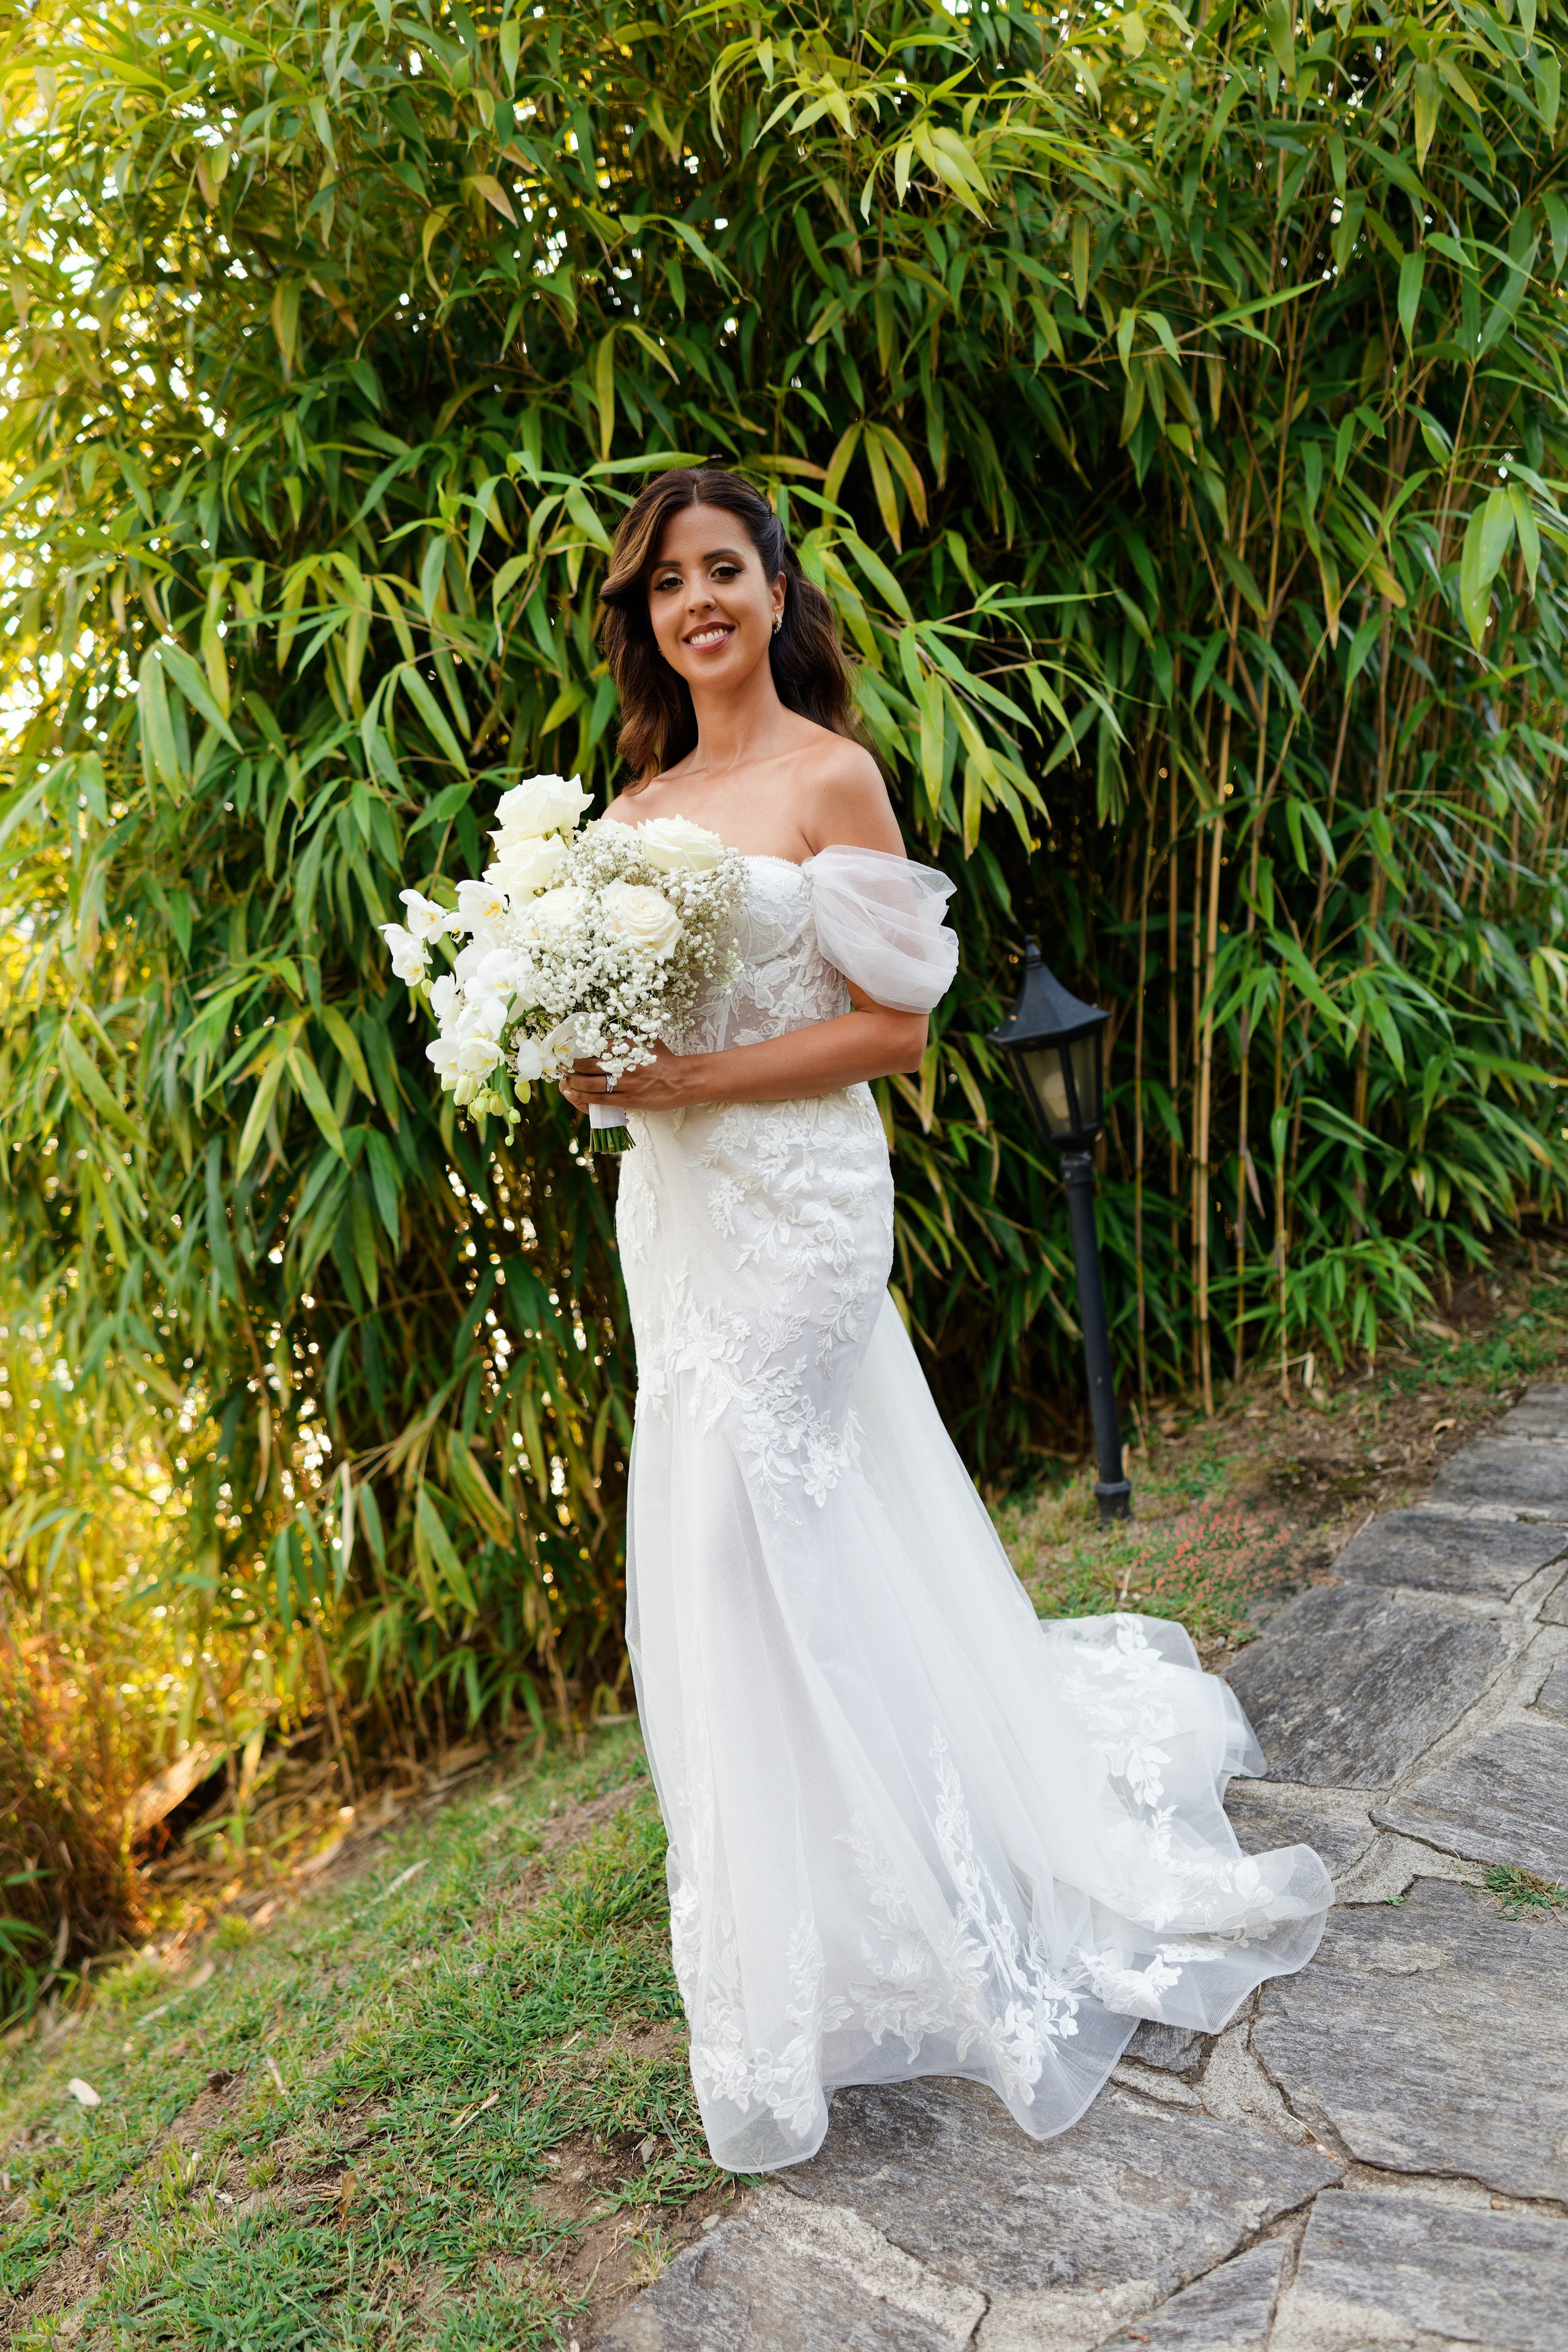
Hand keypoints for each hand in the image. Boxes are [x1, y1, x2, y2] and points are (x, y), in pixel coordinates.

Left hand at [558, 1040, 697, 1114]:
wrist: (682, 1080)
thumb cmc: (664, 1060)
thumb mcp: (645, 1041)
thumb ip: (626, 1037)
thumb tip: (607, 1035)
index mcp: (626, 1046)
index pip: (593, 1046)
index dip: (576, 1051)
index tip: (566, 1052)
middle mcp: (623, 1063)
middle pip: (587, 1065)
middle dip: (569, 1067)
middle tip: (560, 1067)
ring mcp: (625, 1083)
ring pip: (590, 1084)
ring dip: (572, 1083)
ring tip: (564, 1081)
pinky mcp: (628, 1099)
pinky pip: (599, 1100)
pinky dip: (583, 1097)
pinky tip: (573, 1094)